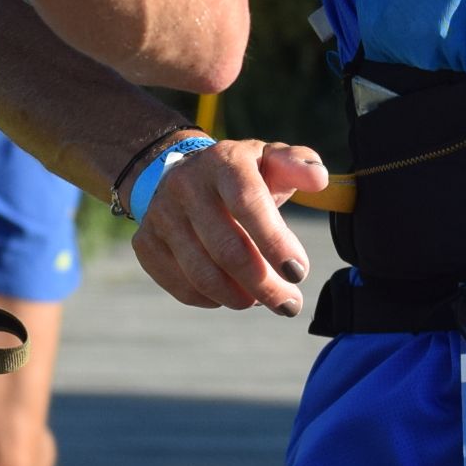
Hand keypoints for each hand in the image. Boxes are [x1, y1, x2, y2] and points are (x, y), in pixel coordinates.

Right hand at [131, 138, 332, 316]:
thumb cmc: (241, 175)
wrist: (183, 174)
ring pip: (203, 275)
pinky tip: (233, 294)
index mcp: (223, 162)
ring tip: (262, 300)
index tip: (299, 272)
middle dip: (265, 286)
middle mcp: (185, 186)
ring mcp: (160, 216)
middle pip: (227, 250)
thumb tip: (319, 179)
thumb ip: (299, 165)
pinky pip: (182, 287)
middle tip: (290, 304)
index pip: (248, 205)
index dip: (275, 242)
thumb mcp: (271, 160)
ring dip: (241, 299)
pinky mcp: (145, 243)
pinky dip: (213, 300)